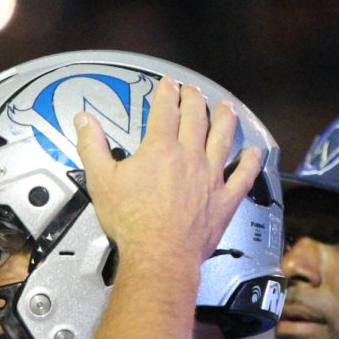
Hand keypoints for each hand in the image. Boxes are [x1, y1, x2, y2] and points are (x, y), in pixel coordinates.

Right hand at [74, 76, 261, 262]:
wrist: (159, 254)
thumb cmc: (131, 221)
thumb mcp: (101, 181)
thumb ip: (92, 146)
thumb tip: (83, 121)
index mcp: (160, 149)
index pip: (165, 110)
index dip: (167, 93)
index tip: (169, 84)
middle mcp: (190, 156)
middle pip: (196, 118)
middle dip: (194, 100)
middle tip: (193, 91)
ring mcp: (211, 177)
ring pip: (223, 138)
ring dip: (225, 119)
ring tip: (226, 107)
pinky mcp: (224, 200)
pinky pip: (243, 176)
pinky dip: (250, 163)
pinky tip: (254, 153)